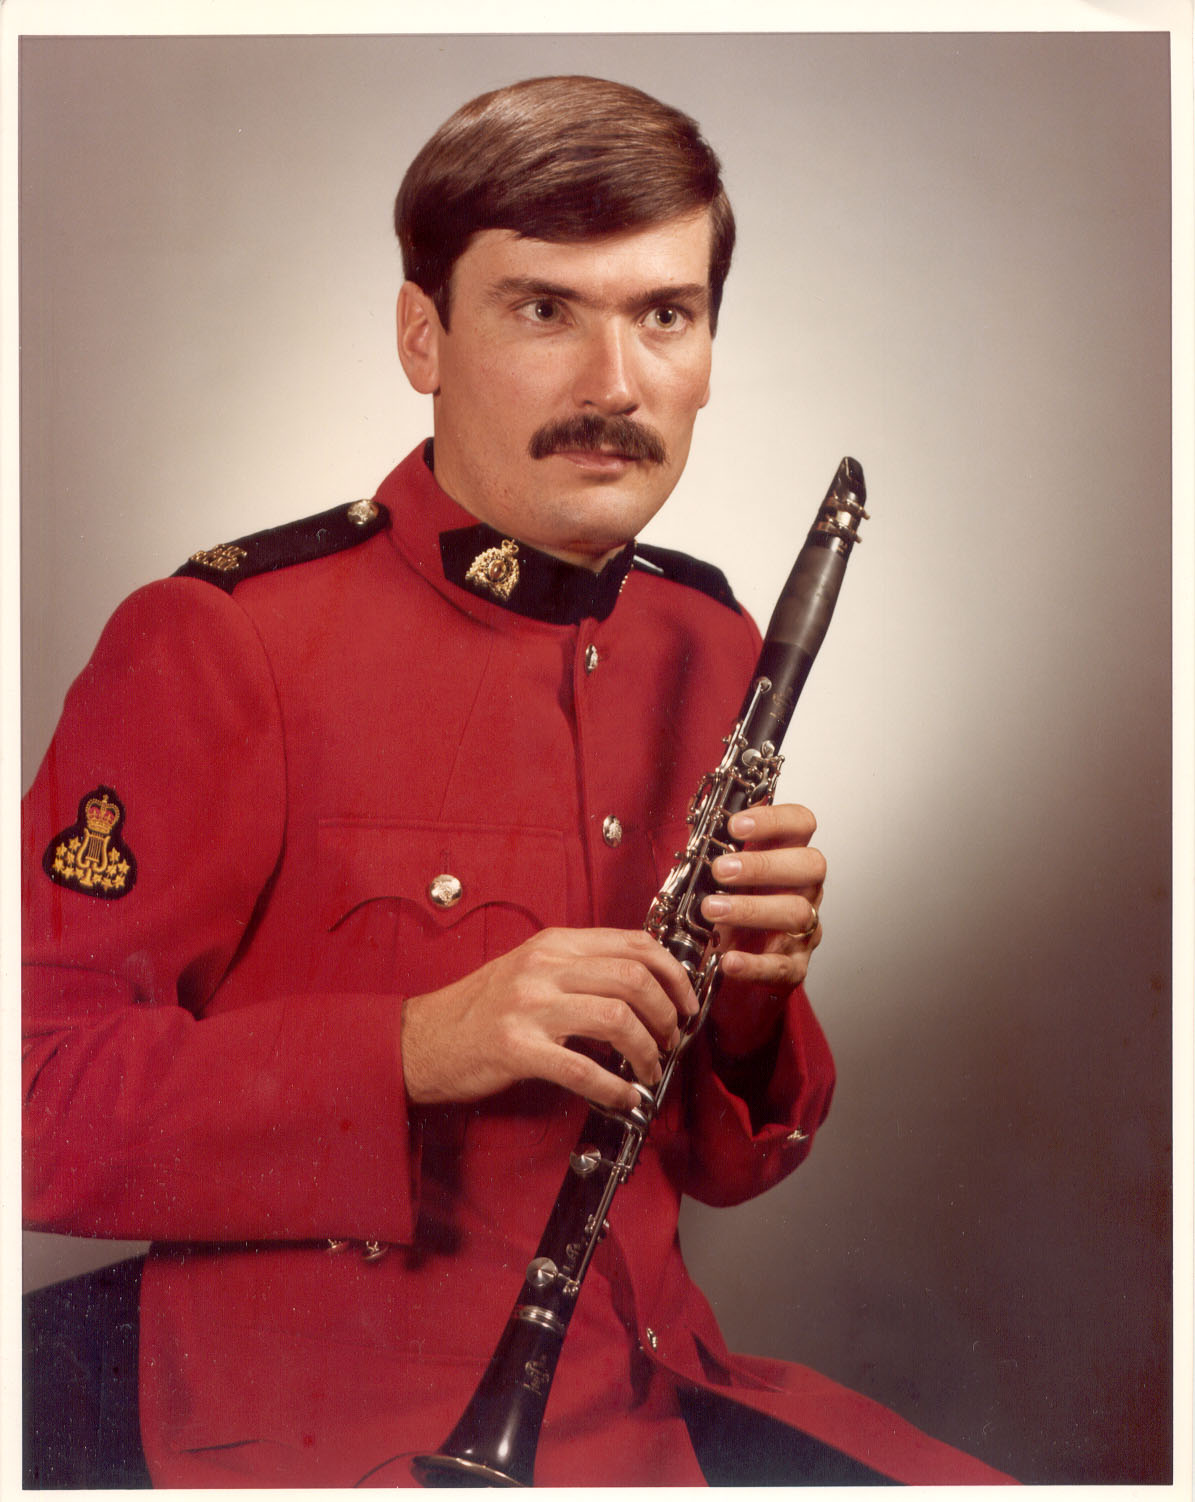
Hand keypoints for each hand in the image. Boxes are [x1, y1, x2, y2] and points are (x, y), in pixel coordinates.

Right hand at [400, 927, 696, 1112]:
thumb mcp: (530, 969)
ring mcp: (529, 1007)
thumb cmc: (478, 1009)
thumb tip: (643, 986)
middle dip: (668, 1015)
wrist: (421, 1040)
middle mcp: (543, 968)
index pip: (634, 943)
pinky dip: (615, 1088)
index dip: (673, 973)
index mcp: (553, 944)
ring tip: (649, 1070)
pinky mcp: (517, 1049)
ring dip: (647, 1051)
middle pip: (634, 979)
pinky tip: (625, 1098)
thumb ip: (579, 968)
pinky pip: (583, 1069)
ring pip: (617, 1019)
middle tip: (672, 1040)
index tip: (687, 1001)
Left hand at [699, 802, 825, 1056]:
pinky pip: (782, 966)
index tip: (735, 825)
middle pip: (809, 865)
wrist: (728, 960)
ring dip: (752, 909)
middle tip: (720, 870)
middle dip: (763, 865)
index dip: (773, 820)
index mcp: (788, 855)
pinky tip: (728, 959)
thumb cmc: (729, 904)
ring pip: (797, 913)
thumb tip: (690, 815)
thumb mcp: (720, 871)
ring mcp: (804, 927)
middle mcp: (804, 888)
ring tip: (711, 909)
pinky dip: (754, 964)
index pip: (800, 823)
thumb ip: (711, 844)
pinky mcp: (794, 966)